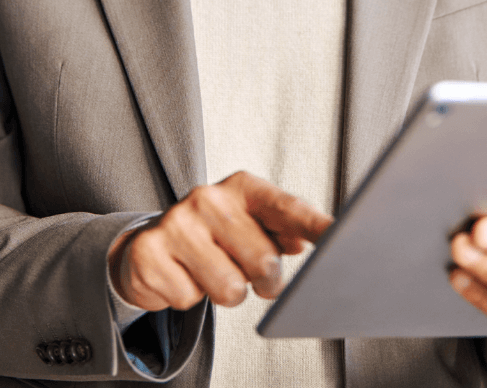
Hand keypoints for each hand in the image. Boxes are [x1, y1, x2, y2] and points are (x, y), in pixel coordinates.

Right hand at [108, 171, 332, 311]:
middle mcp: (208, 197)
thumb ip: (283, 229)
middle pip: (263, 261)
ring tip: (212, 272)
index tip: (338, 235)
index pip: (286, 207)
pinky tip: (182, 275)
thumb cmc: (213, 235)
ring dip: (226, 292)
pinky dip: (188, 298)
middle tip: (248, 273)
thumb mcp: (249, 223)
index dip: (313, 225)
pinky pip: (188, 300)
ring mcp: (176, 222)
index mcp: (241, 187)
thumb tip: (304, 240)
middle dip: (263, 281)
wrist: (151, 244)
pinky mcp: (149, 252)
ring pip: (229, 288)